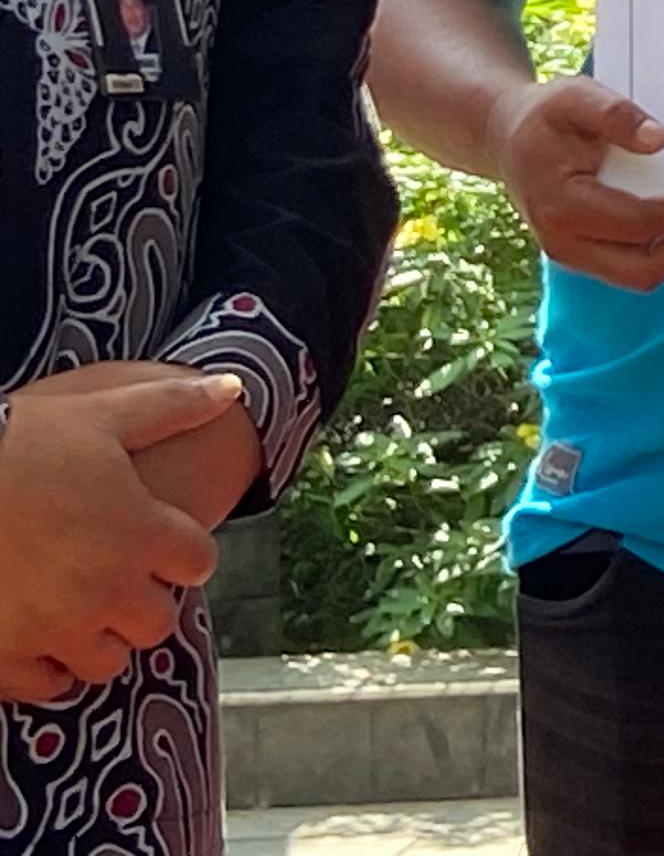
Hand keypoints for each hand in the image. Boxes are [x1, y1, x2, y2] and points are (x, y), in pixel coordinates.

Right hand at [0, 370, 241, 686]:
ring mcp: (54, 630)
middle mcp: (106, 591)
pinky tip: (40, 635)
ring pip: (106, 661)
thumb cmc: (20, 443)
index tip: (166, 543)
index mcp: (140, 534)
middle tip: (122, 580)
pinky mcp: (5, 657)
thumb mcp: (101, 415)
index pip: (198, 562)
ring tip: (82, 609)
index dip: (184, 551)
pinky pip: (47, 685)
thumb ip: (173, 406)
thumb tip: (232, 387)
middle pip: (156, 621)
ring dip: (101, 639)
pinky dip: (48, 667)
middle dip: (146, 602)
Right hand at [493, 78, 663, 291]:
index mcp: (562, 206)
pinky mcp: (580, 254)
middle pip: (640, 271)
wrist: (506, 137)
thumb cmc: (545, 115)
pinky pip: (628, 266)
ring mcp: (569, 254)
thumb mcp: (575, 96)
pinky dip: (661, 250)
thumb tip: (659, 140)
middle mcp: (562, 242)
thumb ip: (615, 113)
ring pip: (636, 277)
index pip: (636, 224)